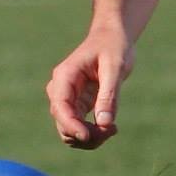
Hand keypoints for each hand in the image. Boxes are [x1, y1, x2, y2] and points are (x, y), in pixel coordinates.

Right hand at [46, 23, 132, 149]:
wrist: (113, 37)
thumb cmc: (113, 46)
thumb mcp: (115, 67)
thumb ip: (109, 94)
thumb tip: (104, 123)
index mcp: (64, 76)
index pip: (60, 107)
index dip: (70, 125)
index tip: (87, 136)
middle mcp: (61, 90)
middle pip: (63, 123)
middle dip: (86, 134)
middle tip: (112, 130)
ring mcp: (68, 100)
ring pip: (70, 130)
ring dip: (90, 138)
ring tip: (113, 129)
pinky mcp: (78, 105)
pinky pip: (79, 128)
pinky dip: (93, 134)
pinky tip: (110, 127)